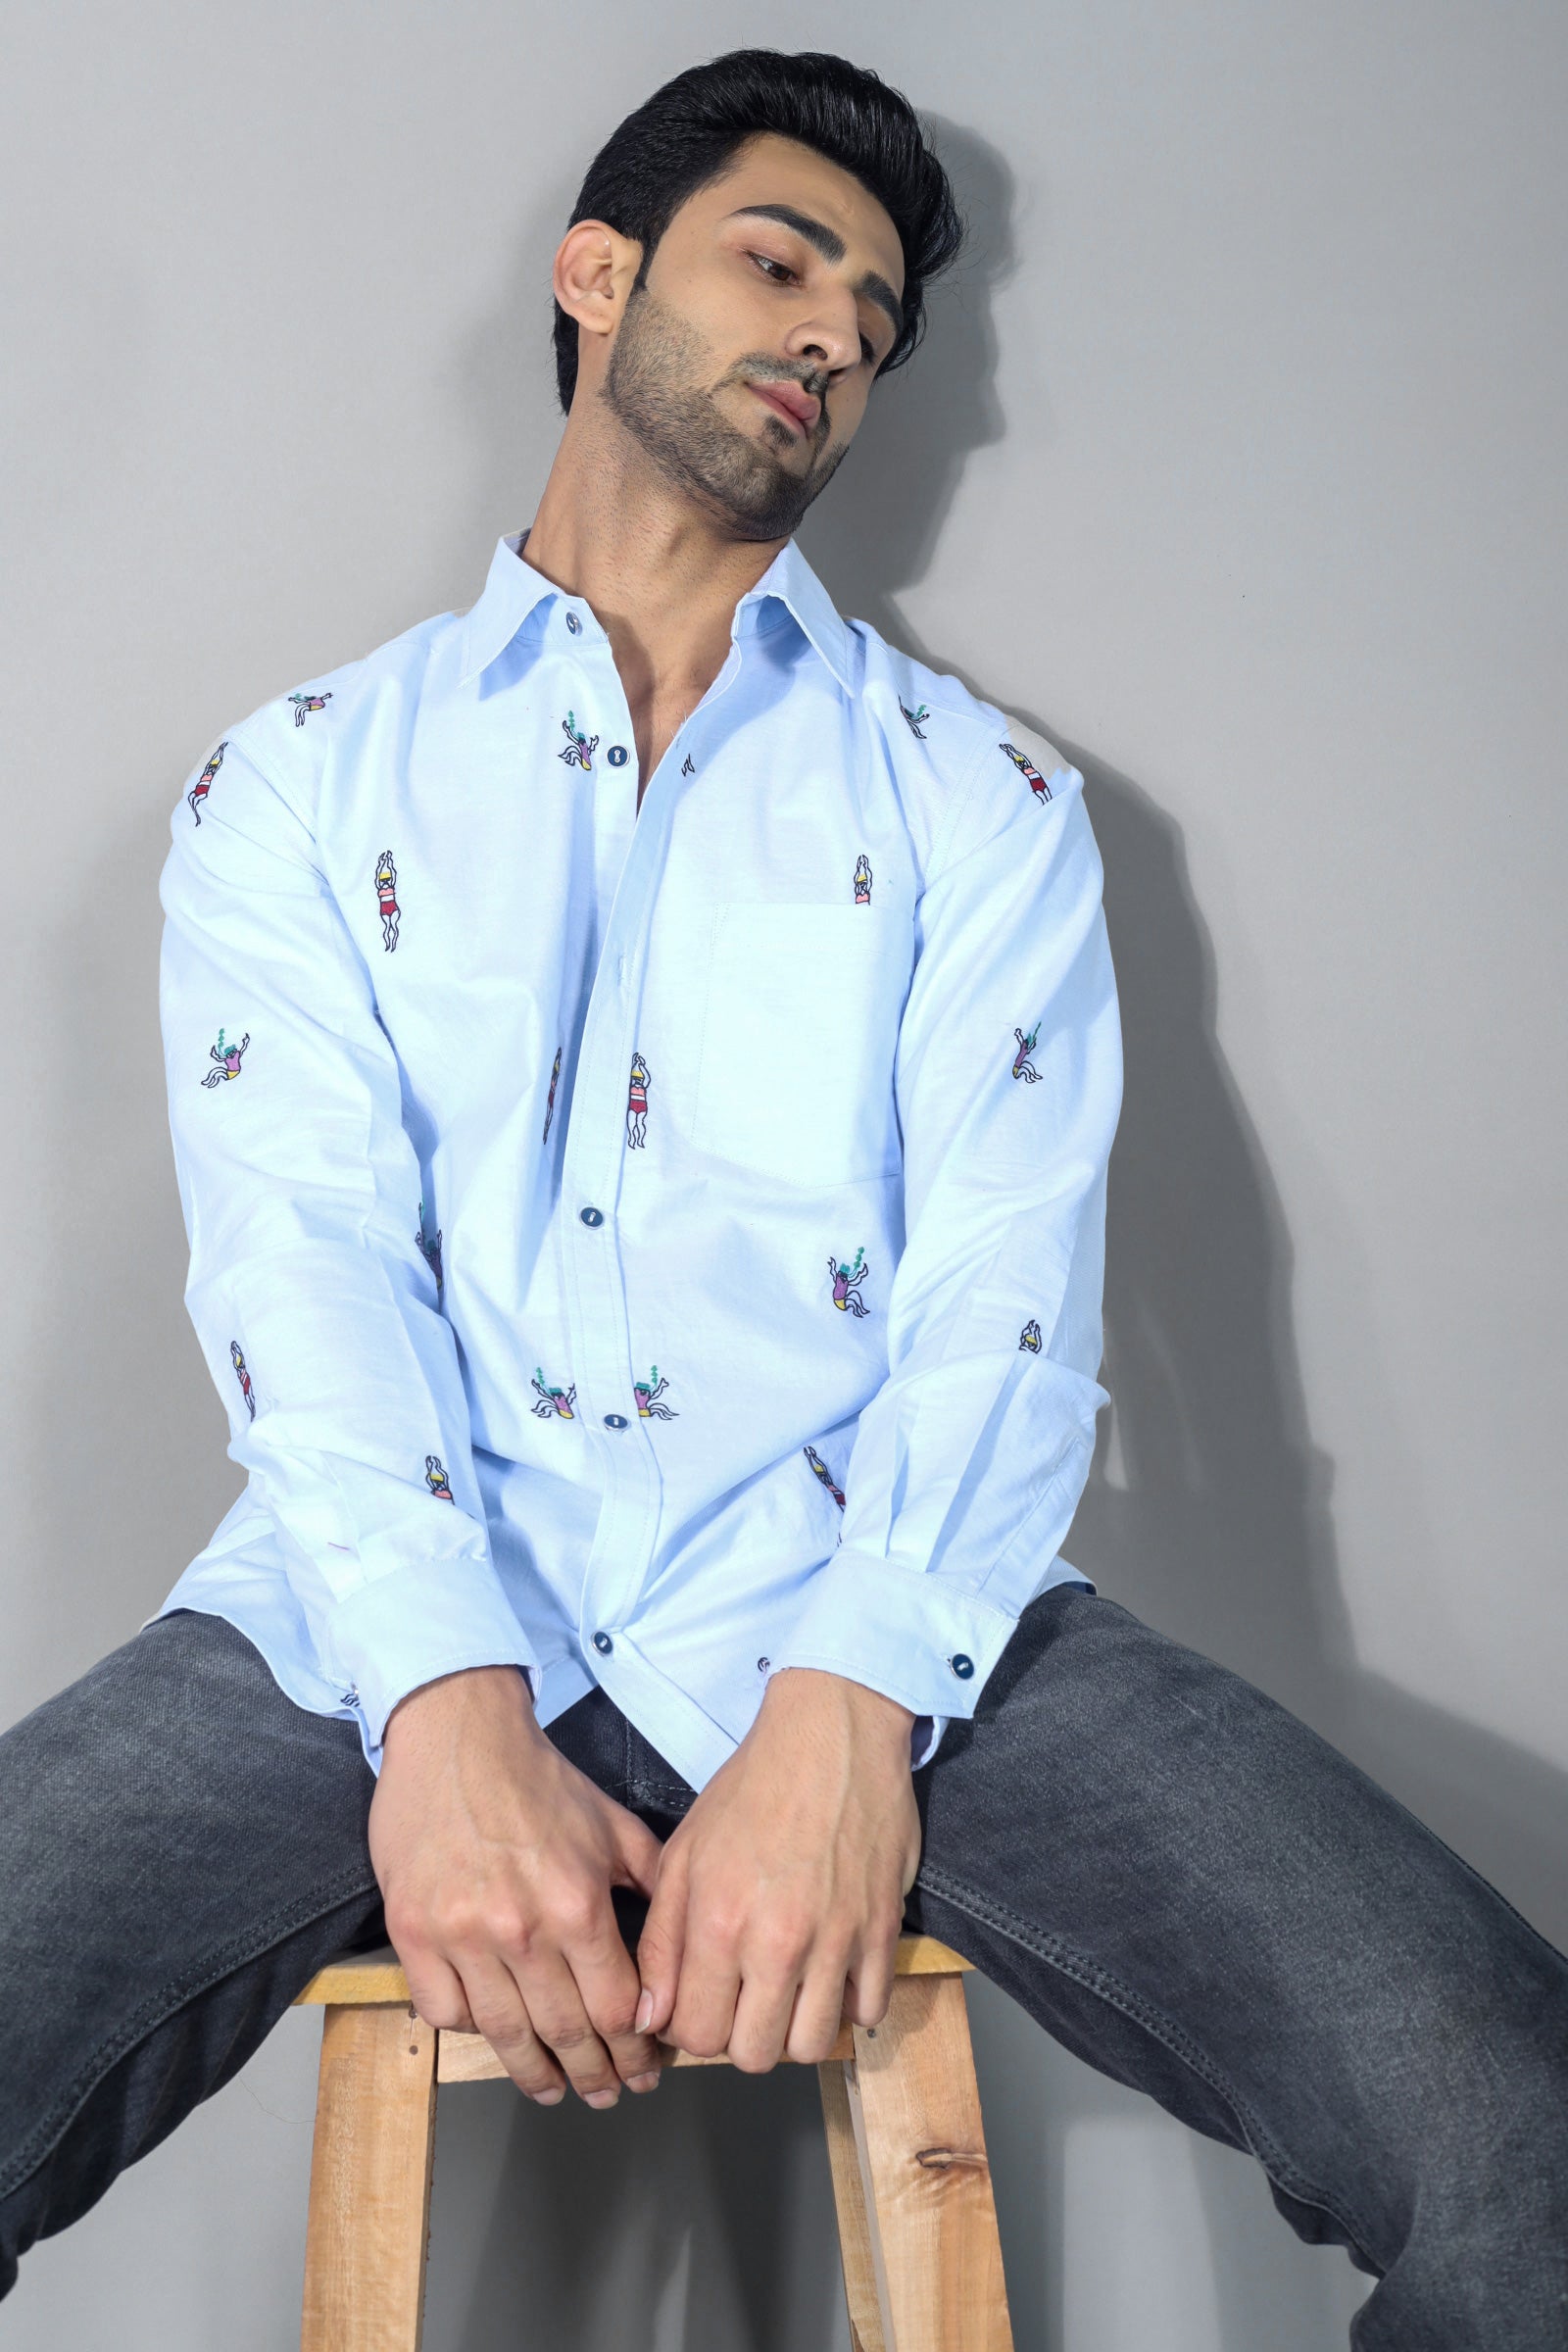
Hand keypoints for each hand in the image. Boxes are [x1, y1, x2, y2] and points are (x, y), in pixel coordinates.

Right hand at [369, 1665, 666, 2108]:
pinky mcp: (413, 1933)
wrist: (456, 1734)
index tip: (644, 2068)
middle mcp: (521, 1930)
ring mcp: (461, 1936)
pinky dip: (469, 2031)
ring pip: (504, 2035)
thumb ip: (650, 1882)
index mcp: (577, 1904)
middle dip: (595, 2075)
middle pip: (565, 2034)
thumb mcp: (611, 1823)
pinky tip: (491, 2034)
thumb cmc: (536, 1778)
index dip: (635, 2051)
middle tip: (607, 2094)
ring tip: (553, 2090)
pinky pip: (443, 2010)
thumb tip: (679, 1937)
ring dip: (533, 2073)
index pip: (616, 2009)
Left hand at [632, 1668, 921, 2071]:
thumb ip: (662, 1941)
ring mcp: (836, 1941)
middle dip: (742, 2036)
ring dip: (795, 2029)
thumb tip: (650, 2015)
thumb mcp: (684, 1854)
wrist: (831, 1735)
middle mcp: (777, 1942)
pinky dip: (850, 2004)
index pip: (697, 2035)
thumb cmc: (753, 1788)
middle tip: (745, 1998)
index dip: (694, 2027)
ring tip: (789, 1992)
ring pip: (811, 2045)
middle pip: (754, 2054)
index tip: (705, 2002)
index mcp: (718, 1923)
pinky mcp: (883, 1931)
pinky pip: (868, 2012)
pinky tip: (833, 1973)